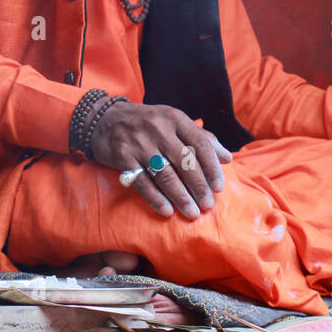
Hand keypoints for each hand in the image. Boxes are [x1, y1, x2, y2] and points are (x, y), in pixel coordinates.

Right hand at [90, 100, 232, 219]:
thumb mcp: (173, 123)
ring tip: (192, 213)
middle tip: (208, 205)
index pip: (200, 143)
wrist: (104, 120)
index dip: (212, 167)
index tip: (219, 187)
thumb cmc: (147, 124)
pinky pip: (142, 183)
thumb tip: (227, 157)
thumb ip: (200, 138)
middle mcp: (158, 129)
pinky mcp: (123, 157)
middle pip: (184, 162)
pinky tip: (167, 211)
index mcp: (174, 118)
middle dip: (199, 186)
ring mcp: (139, 143)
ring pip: (165, 175)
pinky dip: (156, 199)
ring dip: (180, 197)